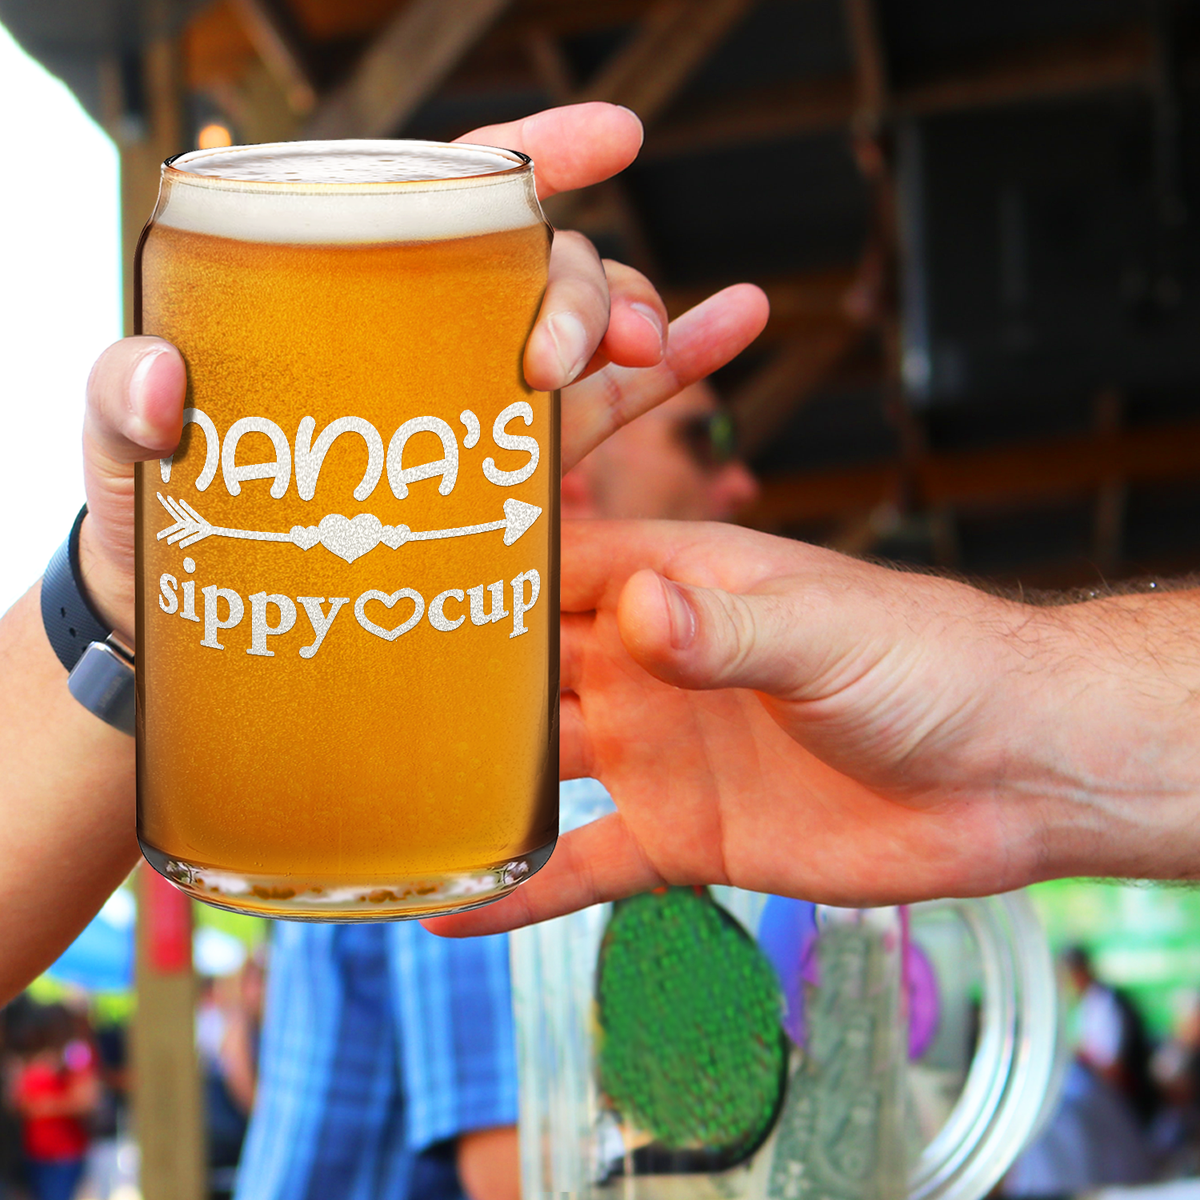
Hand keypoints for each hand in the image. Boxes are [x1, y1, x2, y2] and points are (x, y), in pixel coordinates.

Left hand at [77, 102, 767, 642]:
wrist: (204, 622)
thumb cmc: (160, 518)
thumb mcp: (121, 450)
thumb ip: (122, 400)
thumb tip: (166, 381)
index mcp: (354, 300)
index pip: (449, 201)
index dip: (533, 159)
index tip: (610, 140)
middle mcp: (432, 338)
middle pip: (539, 272)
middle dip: (580, 289)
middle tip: (564, 357)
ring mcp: (479, 407)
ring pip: (588, 337)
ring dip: (640, 327)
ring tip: (655, 352)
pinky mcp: (509, 476)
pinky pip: (610, 413)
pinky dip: (677, 369)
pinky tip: (734, 327)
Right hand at [428, 521, 1199, 935]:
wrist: (1004, 770)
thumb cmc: (925, 662)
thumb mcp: (827, 632)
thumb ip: (730, 627)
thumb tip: (637, 609)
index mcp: (676, 588)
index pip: (554, 567)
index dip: (475, 569)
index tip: (383, 576)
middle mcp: (651, 665)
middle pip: (526, 667)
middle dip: (448, 680)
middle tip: (342, 699)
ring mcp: (661, 752)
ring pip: (542, 766)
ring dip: (470, 784)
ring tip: (372, 802)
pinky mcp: (684, 836)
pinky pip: (587, 865)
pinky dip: (524, 887)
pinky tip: (454, 913)